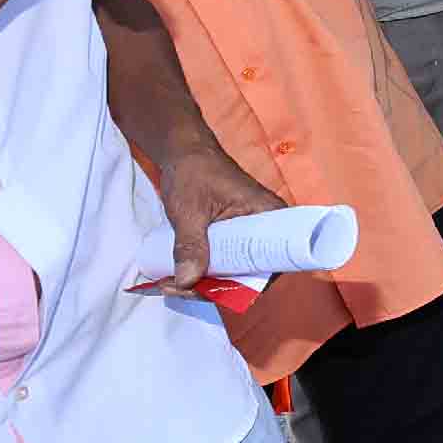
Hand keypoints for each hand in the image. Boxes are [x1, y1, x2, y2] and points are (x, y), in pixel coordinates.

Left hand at [140, 134, 280, 294]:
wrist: (183, 151)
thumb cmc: (193, 172)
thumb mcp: (189, 211)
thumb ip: (190, 246)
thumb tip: (187, 282)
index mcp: (270, 216)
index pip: (273, 264)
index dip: (244, 286)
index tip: (210, 292)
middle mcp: (267, 228)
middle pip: (249, 273)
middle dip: (213, 288)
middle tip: (176, 289)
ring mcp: (249, 233)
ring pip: (232, 270)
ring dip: (203, 283)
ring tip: (168, 284)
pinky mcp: (233, 236)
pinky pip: (224, 262)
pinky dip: (202, 272)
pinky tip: (177, 277)